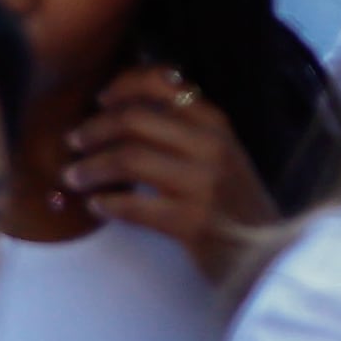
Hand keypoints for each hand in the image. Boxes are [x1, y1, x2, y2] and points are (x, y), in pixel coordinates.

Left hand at [62, 63, 278, 283]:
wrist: (267, 257)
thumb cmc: (234, 205)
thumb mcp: (221, 155)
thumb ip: (187, 130)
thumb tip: (128, 107)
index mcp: (217, 124)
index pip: (164, 83)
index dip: (123, 85)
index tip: (100, 98)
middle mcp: (212, 146)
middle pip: (136, 120)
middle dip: (95, 128)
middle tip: (73, 141)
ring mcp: (204, 184)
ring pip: (129, 159)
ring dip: (92, 166)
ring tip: (74, 177)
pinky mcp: (193, 223)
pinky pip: (135, 206)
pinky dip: (108, 203)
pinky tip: (97, 206)